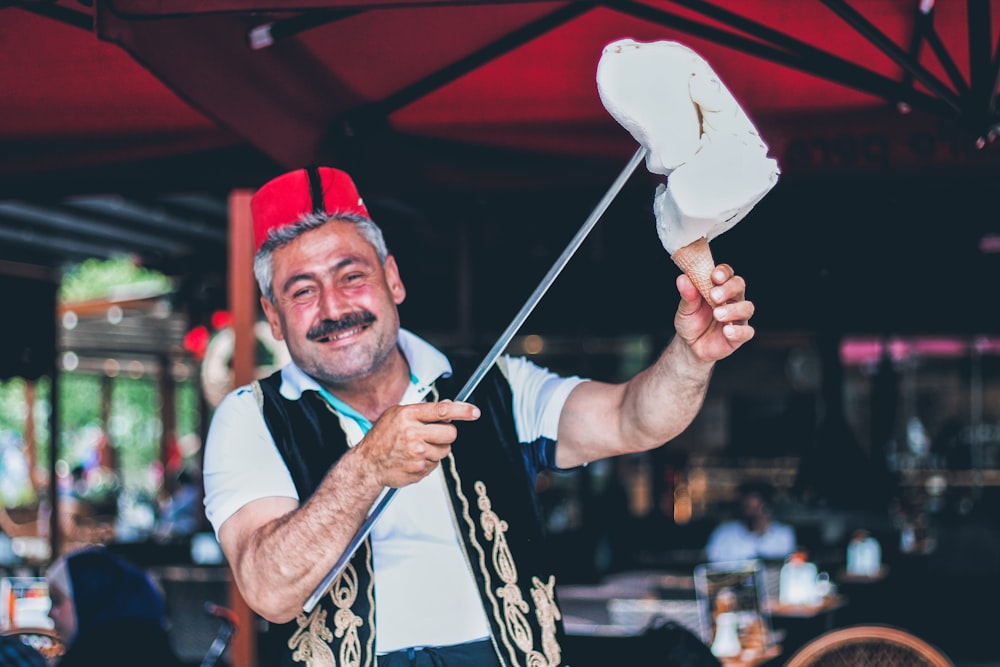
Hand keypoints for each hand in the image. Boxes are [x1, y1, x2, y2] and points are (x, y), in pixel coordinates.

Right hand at [356, 400, 479, 487]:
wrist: (367, 464)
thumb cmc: (382, 438)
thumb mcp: (397, 415)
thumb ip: (422, 411)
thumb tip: (449, 406)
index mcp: (408, 415)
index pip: (441, 410)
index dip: (462, 410)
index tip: (474, 412)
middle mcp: (413, 434)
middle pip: (450, 433)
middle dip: (447, 434)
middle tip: (436, 435)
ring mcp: (417, 453)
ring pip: (446, 450)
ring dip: (437, 449)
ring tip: (419, 448)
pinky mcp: (419, 469)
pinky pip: (436, 464)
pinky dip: (429, 461)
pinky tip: (414, 458)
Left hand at [674, 263, 754, 361]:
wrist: (691, 346)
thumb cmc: (691, 322)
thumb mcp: (685, 309)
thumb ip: (687, 295)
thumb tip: (683, 279)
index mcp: (719, 287)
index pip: (727, 274)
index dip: (723, 272)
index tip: (714, 276)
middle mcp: (732, 299)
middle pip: (739, 286)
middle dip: (728, 289)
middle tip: (714, 296)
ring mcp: (738, 317)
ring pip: (747, 307)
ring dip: (733, 310)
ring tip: (717, 314)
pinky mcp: (740, 335)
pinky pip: (747, 331)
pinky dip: (738, 331)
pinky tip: (727, 331)